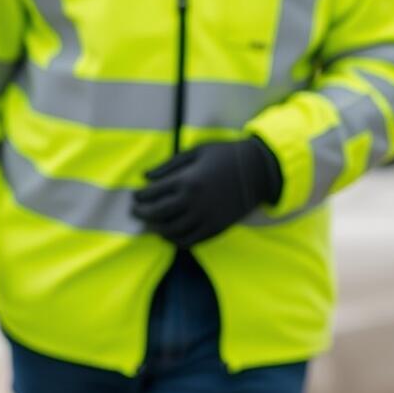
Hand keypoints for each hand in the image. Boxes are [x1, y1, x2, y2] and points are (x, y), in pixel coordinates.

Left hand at [131, 138, 282, 247]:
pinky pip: (190, 240)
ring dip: (156, 229)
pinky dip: (175, 240)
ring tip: (151, 225)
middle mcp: (193, 202)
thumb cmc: (226, 156)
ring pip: (171, 231)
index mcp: (187, 180)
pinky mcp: (216, 228)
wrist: (258, 171)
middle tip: (135, 212)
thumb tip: (145, 176)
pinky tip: (169, 235)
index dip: (139, 196)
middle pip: (157, 214)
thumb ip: (169, 165)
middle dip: (142, 214)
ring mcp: (205, 218)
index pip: (152, 193)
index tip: (135, 196)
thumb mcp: (196, 151)